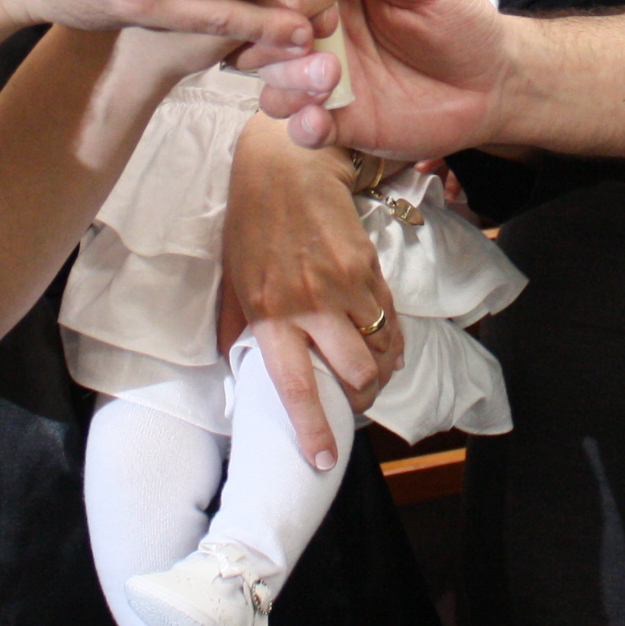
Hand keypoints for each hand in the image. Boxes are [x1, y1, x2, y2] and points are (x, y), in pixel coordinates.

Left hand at [219, 114, 401, 469]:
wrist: (289, 165)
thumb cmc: (254, 220)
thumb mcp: (235, 275)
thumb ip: (236, 323)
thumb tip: (233, 363)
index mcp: (268, 313)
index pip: (294, 384)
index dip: (312, 427)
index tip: (322, 460)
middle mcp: (307, 305)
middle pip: (353, 374)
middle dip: (361, 399)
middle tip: (355, 404)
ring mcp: (342, 285)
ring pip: (378, 350)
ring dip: (380, 371)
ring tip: (373, 376)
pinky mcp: (367, 266)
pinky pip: (388, 317)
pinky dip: (391, 339)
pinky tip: (385, 345)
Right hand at [252, 0, 509, 155]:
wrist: (493, 82)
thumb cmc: (461, 22)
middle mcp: (320, 31)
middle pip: (265, 29)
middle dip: (276, 33)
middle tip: (312, 34)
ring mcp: (324, 78)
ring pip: (273, 80)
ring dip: (288, 80)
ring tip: (327, 78)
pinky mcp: (338, 121)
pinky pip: (301, 127)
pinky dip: (302, 125)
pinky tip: (320, 120)